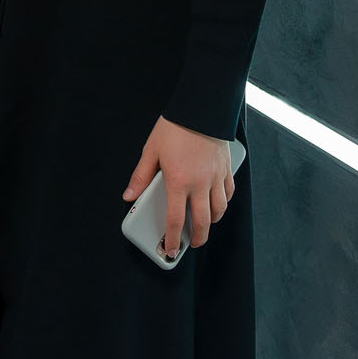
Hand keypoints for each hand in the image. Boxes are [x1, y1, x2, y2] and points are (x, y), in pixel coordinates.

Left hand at [122, 116, 233, 256]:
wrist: (200, 109)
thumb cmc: (174, 128)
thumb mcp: (151, 150)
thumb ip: (141, 176)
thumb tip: (129, 196)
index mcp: (179, 182)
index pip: (175, 219)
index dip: (172, 238)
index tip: (170, 249)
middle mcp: (200, 184)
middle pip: (203, 222)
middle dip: (197, 238)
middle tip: (191, 244)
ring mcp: (216, 178)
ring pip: (219, 210)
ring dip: (211, 222)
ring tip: (204, 225)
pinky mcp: (226, 169)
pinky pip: (228, 193)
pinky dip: (224, 203)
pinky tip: (218, 203)